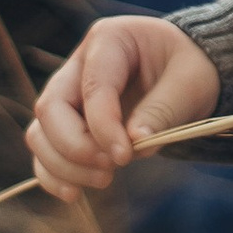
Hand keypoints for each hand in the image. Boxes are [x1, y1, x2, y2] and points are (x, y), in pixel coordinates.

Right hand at [29, 17, 220, 198]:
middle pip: (51, 107)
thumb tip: (135, 143)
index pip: (93, 86)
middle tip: (111, 169)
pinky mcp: (68, 123)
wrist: (187, 71)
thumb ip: (164, 109)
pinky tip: (74, 193)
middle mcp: (79, 64)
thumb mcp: (191, 81)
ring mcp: (69, 94)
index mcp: (110, 39)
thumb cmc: (191, 67)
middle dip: (75, 146)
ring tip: (104, 181)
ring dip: (63, 165)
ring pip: (41, 132)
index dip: (103, 125)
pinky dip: (53, 175)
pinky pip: (46, 151)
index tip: (126, 156)